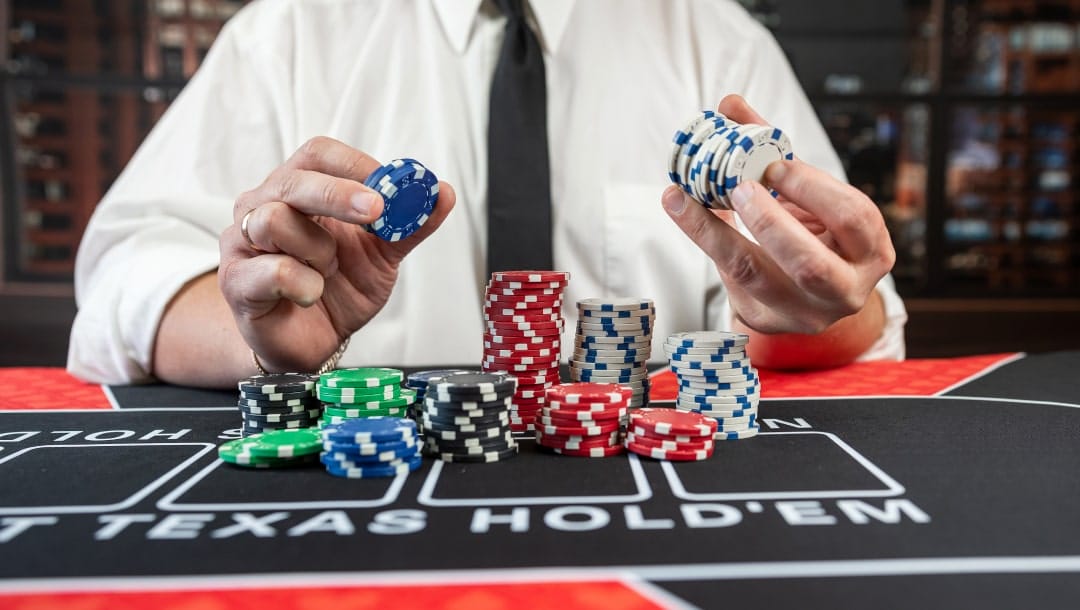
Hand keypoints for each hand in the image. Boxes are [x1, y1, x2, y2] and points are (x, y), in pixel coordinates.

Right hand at [219, 136, 455, 372]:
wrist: (312, 342)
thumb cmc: (339, 288)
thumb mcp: (383, 255)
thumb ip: (410, 224)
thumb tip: (443, 192)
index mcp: (300, 189)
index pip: (319, 153)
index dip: (355, 164)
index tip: (390, 187)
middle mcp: (263, 205)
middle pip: (294, 180)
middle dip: (340, 194)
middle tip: (377, 210)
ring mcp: (243, 241)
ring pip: (275, 220)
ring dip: (319, 250)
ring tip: (329, 271)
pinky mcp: (236, 281)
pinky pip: (271, 270)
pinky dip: (304, 283)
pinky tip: (311, 295)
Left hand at [662, 95, 894, 334]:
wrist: (809, 291)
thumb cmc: (815, 231)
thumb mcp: (808, 193)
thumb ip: (774, 149)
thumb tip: (731, 105)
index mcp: (871, 251)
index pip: (852, 218)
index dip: (814, 189)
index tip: (775, 165)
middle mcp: (845, 290)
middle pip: (809, 264)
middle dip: (770, 222)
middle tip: (737, 187)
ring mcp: (804, 313)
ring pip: (757, 277)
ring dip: (718, 233)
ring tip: (687, 197)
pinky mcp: (765, 319)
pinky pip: (727, 281)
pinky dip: (704, 241)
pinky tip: (683, 211)